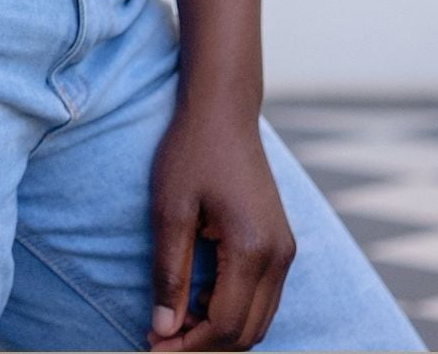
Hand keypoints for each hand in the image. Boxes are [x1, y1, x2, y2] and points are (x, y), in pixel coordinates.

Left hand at [147, 106, 294, 350]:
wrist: (224, 108)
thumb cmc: (192, 151)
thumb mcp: (170, 211)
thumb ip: (170, 274)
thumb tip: (163, 331)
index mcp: (252, 248)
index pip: (224, 325)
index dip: (188, 347)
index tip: (152, 346)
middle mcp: (279, 256)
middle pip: (246, 333)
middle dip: (203, 346)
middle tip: (160, 340)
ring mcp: (285, 250)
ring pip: (259, 321)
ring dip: (220, 332)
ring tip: (176, 322)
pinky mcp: (282, 243)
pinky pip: (263, 299)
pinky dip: (234, 312)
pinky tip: (200, 300)